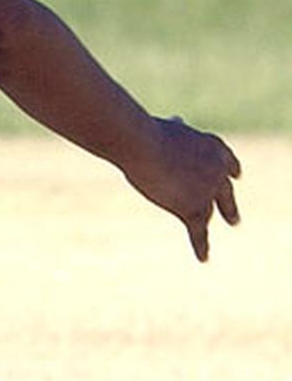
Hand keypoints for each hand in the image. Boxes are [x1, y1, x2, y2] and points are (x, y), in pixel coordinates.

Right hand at [121, 117, 241, 261]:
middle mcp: (217, 171)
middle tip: (233, 219)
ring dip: (211, 221)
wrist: (144, 146)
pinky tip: (204, 258)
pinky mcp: (194, 209)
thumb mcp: (166, 127)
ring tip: (210, 231)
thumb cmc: (149, 132)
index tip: (235, 176)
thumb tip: (177, 122)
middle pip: (225, 192)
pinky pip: (199, 232)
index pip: (227, 161)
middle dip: (228, 205)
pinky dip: (201, 245)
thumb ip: (175, 129)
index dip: (230, 170)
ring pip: (209, 211)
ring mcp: (208, 192)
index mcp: (214, 147)